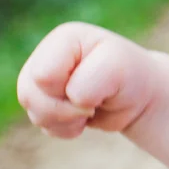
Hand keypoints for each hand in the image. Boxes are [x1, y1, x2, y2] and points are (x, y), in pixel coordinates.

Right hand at [16, 22, 157, 138]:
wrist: (138, 95)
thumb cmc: (129, 75)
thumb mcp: (118, 68)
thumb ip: (91, 80)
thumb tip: (72, 99)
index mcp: (63, 39)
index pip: (44, 76)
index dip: (72, 90)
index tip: (100, 85)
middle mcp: (47, 55)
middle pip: (30, 95)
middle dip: (65, 109)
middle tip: (94, 102)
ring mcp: (42, 79)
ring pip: (34, 113)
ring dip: (65, 120)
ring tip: (89, 109)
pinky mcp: (44, 100)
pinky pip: (41, 125)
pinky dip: (64, 129)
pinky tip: (81, 118)